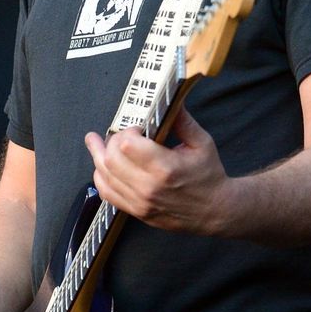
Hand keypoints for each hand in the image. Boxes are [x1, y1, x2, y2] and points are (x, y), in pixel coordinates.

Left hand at [83, 107, 230, 233]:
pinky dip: (101, 177)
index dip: (127, 132)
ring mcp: (139, 202)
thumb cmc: (209, 176)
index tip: (138, 129)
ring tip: (95, 142)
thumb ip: (182, 121)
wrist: (215, 211)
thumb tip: (170, 100)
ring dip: (98, 156)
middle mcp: (148, 187)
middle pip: (110, 159)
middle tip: (120, 135)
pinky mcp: (136, 211)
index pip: (127, 145)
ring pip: (104, 175)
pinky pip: (107, 193)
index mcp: (165, 167)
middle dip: (111, 141)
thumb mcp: (202, 143)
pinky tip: (102, 166)